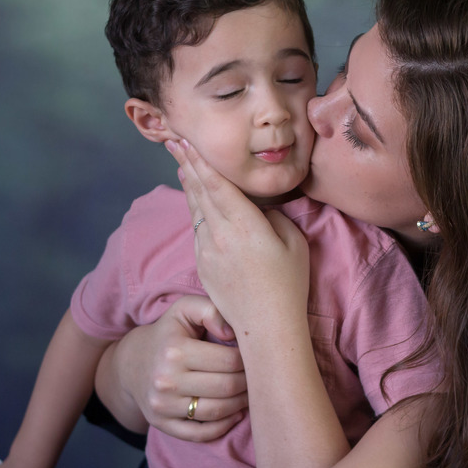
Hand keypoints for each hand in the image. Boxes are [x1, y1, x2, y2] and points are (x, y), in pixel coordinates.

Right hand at [104, 295, 247, 441]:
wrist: (131, 363)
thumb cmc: (168, 334)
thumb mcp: (184, 310)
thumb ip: (210, 310)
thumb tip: (232, 331)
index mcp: (175, 350)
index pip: (229, 360)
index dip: (249, 360)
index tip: (254, 357)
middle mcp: (166, 380)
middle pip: (226, 387)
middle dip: (249, 383)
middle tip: (258, 377)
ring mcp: (162, 406)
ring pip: (217, 412)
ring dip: (240, 404)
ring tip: (249, 393)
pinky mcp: (161, 424)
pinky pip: (200, 434)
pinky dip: (222, 427)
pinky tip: (234, 414)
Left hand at [166, 139, 309, 335]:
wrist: (267, 326)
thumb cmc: (288, 284)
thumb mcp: (293, 242)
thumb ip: (272, 218)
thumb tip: (257, 211)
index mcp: (244, 224)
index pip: (216, 184)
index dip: (200, 161)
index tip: (186, 142)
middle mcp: (219, 234)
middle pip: (199, 191)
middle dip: (186, 164)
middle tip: (174, 141)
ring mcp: (206, 251)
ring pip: (195, 210)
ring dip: (188, 185)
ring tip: (181, 165)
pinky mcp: (202, 265)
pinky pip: (197, 231)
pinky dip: (195, 210)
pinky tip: (196, 203)